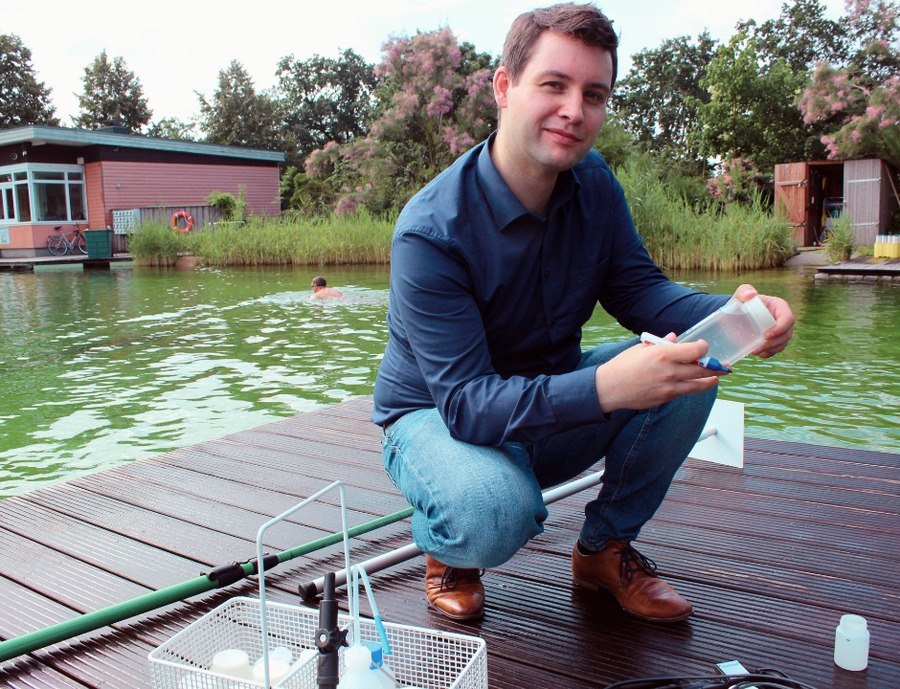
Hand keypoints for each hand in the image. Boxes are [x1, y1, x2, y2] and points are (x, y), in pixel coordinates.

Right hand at [594, 335, 725, 413]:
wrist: (609, 388)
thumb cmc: (623, 366)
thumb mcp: (641, 348)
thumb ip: (661, 343)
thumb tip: (674, 338)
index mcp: (663, 354)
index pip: (695, 351)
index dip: (703, 348)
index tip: (703, 347)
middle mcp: (669, 371)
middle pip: (702, 370)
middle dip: (716, 367)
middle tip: (724, 366)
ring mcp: (668, 387)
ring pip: (698, 385)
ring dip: (710, 381)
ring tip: (716, 378)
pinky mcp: (665, 398)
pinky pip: (683, 392)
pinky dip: (691, 388)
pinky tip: (694, 384)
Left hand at [731, 284, 794, 357]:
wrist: (736, 315)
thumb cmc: (741, 302)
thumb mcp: (740, 295)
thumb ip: (744, 291)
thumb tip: (751, 294)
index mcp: (779, 307)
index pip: (788, 319)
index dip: (781, 328)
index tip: (766, 335)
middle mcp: (783, 320)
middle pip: (787, 334)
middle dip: (774, 343)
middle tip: (758, 347)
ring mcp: (780, 331)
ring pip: (782, 344)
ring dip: (770, 349)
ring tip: (754, 350)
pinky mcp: (774, 341)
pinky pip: (775, 350)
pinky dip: (767, 353)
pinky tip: (756, 352)